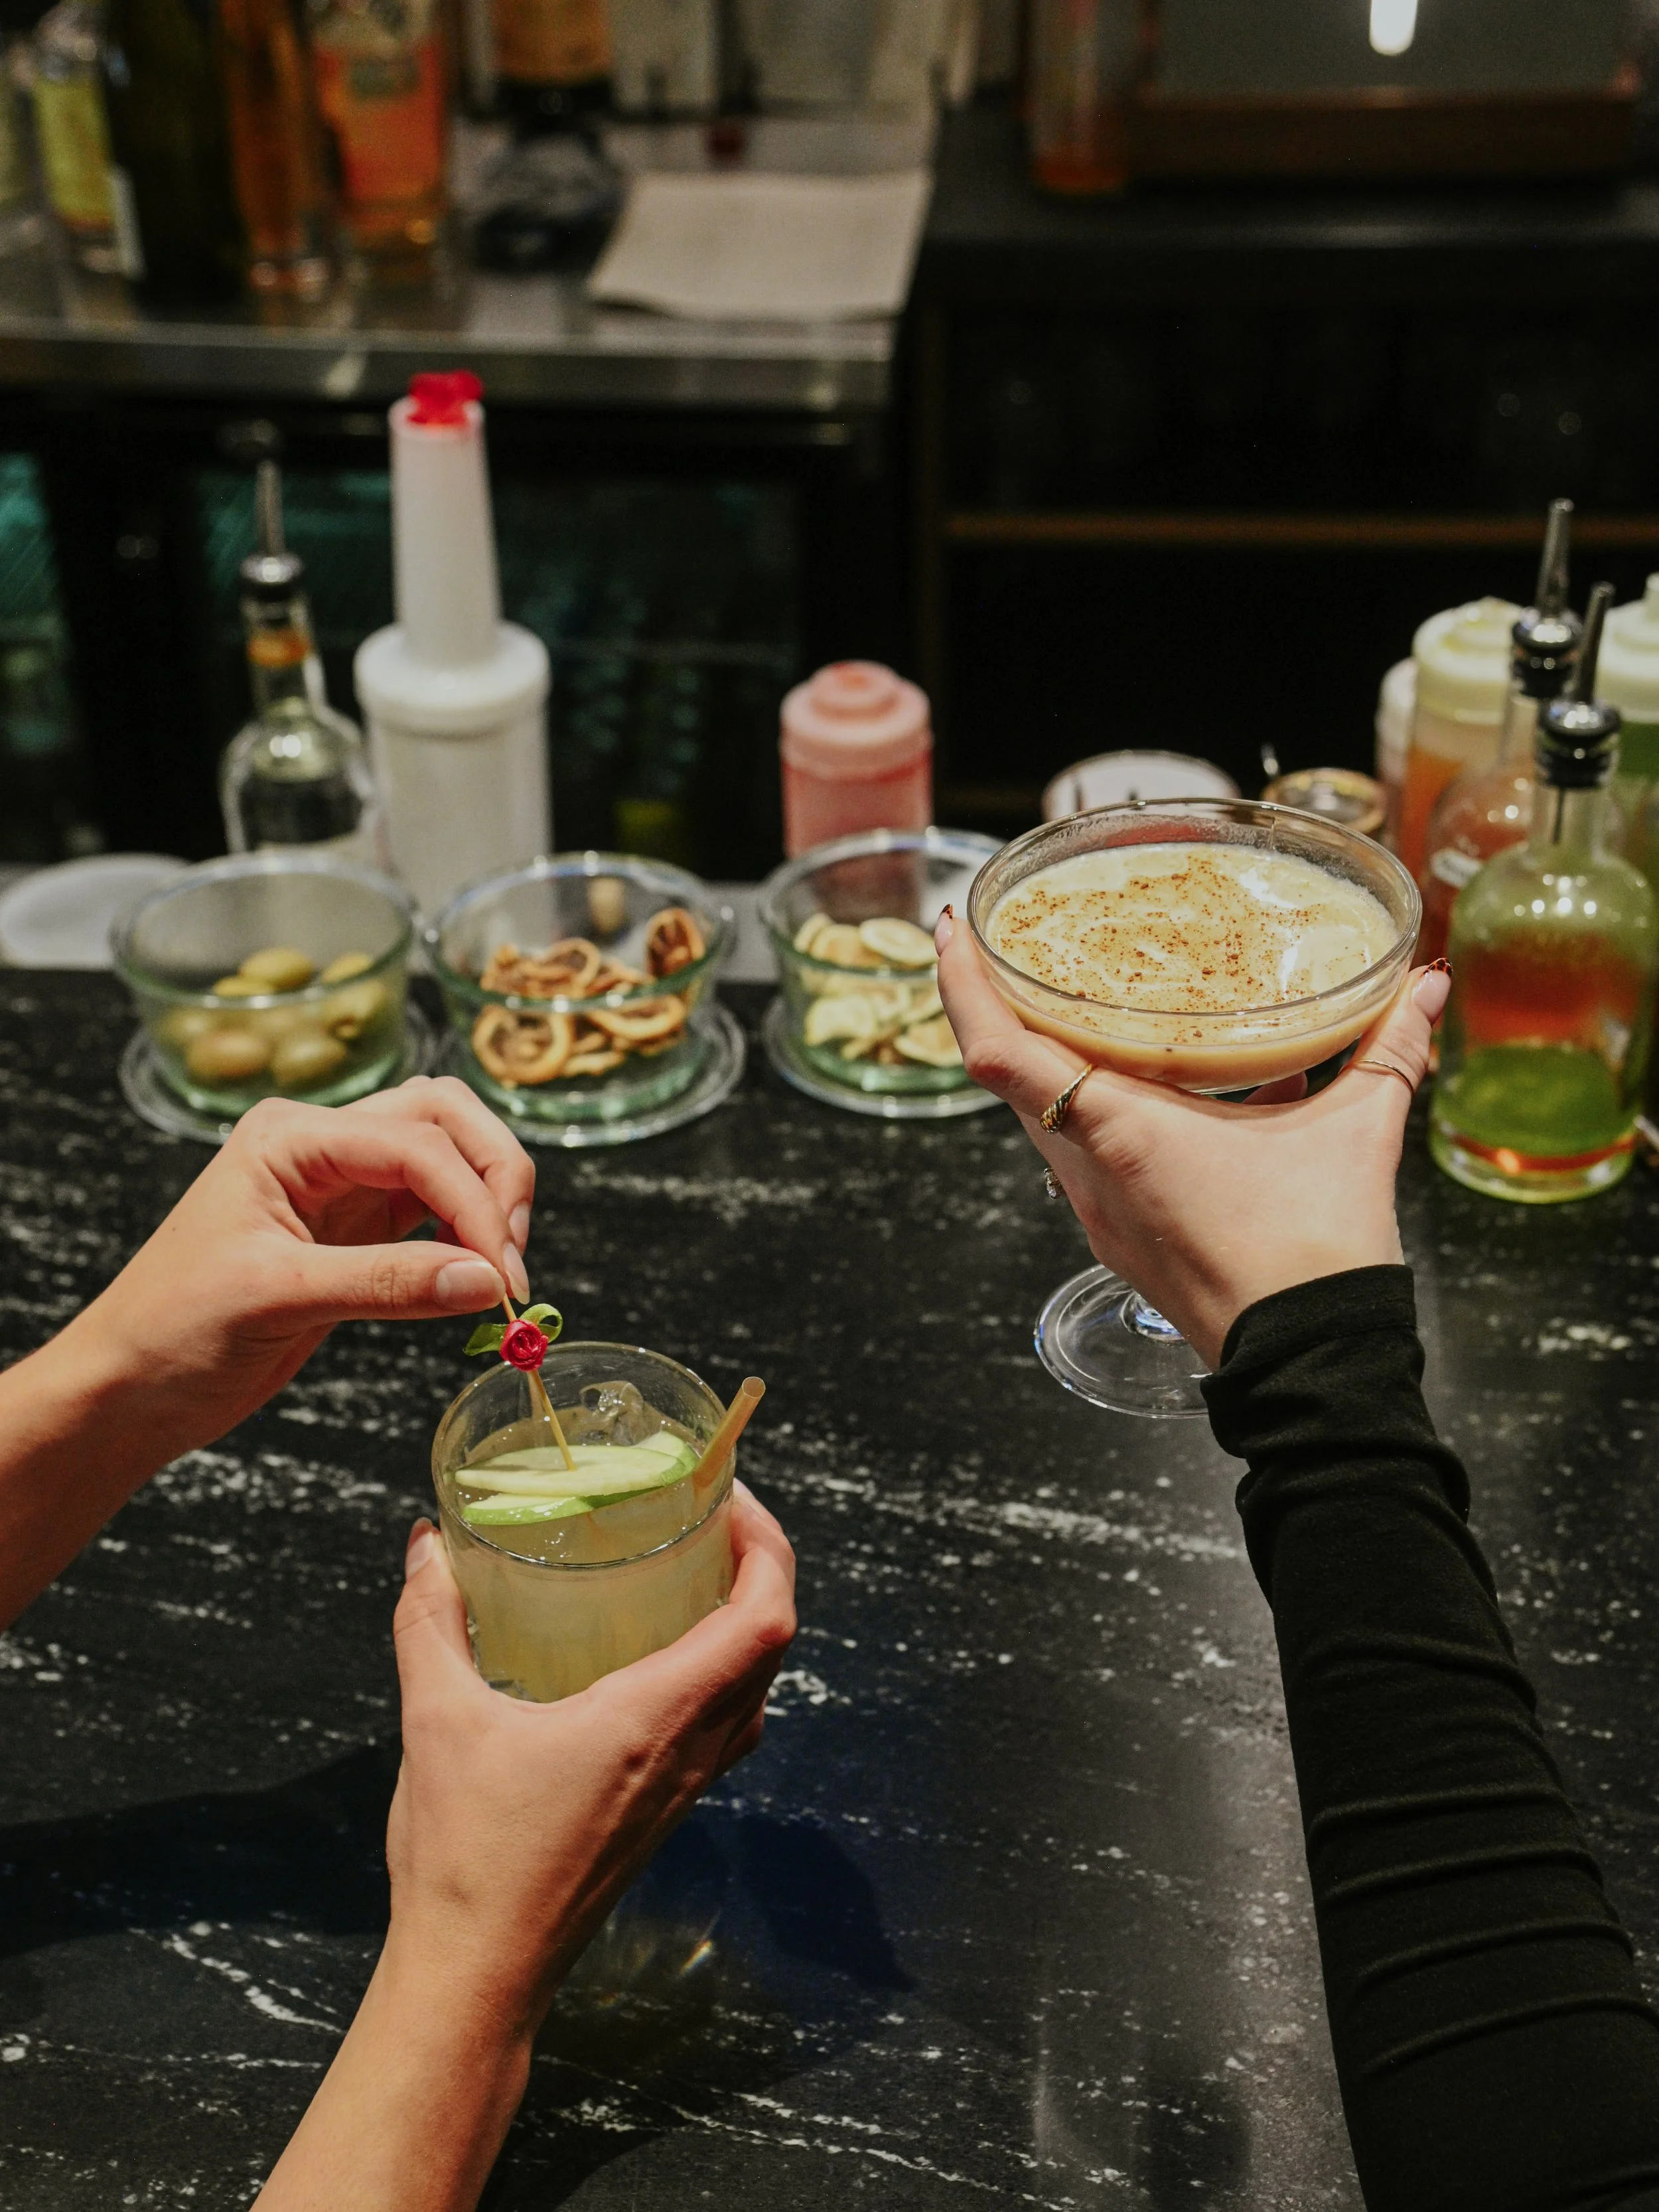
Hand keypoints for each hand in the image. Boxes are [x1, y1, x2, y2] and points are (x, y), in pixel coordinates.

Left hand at [72, 1075, 535, 1457]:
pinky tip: (477, 1276)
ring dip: (489, 1198)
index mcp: (289, 1137)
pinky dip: (470, 1234)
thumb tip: (486, 1279)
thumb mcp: (276, 1299)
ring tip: (500, 1270)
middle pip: (444, 1116)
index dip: (473, 1201)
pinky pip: (436, 1209)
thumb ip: (387, 1283)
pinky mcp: (359, 1231)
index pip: (414, 1142)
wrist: (129, 1388)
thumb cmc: (170, 1331)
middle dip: (494, 1174)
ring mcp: (342, 1185)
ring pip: (448, 1152)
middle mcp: (321, 1145)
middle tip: (513, 1256)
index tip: (505, 1272)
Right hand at [382, 1484, 795, 2030]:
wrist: (478, 1977)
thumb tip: (425, 1544)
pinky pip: (725, 1728)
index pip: (764, 1619)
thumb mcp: (437, 1720)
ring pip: (753, 1691)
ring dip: (746, 1624)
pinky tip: (660, 1659)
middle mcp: (688, 1753)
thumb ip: (431, 1623)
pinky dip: (719, 1674)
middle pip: (772, 1647)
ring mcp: (683, 1789)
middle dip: (762, 1570)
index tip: (731, 1499)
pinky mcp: (664, 1813)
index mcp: (654, 1720)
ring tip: (697, 1574)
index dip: (769, 1546)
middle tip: (715, 1519)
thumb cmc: (464, 1858)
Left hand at [937, 916, 1450, 1367]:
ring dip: (1057, 1060)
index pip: (998, 1053)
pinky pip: (1093, 1159)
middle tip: (1014, 944)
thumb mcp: (1356, 1131)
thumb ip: (1388, 1049)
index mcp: (1118, 1132)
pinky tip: (1174, 1085)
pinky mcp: (1126, 1240)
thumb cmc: (1314, 1253)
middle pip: (1015, 1079)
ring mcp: (1101, 1214)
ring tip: (1081, 1001)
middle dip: (1007, 1008)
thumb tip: (1421, 986)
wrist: (1313, 1366)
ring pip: (1052, 1120)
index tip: (954, 930)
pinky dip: (1111, 1110)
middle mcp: (1089, 1175)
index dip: (962, 986)